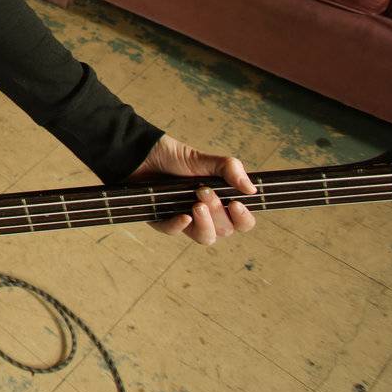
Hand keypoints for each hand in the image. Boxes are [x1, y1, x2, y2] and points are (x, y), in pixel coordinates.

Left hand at [129, 134, 256, 244]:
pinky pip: (173, 232)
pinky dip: (179, 225)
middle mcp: (206, 215)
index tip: (236, 204)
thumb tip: (251, 189)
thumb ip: (229, 169)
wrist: (140, 153)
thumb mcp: (204, 159)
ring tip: (196, 205)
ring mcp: (184, 220)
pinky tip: (182, 216)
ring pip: (205, 238)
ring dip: (205, 224)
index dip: (243, 218)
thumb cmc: (175, 157)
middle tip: (203, 191)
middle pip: (225, 230)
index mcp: (221, 202)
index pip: (242, 222)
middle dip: (218, 212)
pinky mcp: (161, 220)